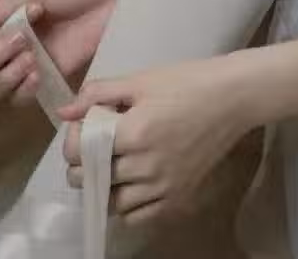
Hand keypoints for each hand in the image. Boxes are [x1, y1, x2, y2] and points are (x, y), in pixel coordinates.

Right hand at [0, 0, 138, 104]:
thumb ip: (4, 5)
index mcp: (2, 22)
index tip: (16, 30)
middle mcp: (8, 46)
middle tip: (23, 44)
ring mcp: (28, 63)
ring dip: (6, 78)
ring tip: (32, 61)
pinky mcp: (50, 77)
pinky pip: (23, 96)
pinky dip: (23, 91)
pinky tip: (39, 76)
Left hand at [59, 54, 253, 228]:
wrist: (233, 97)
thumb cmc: (187, 81)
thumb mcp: (141, 80)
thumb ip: (99, 94)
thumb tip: (64, 111)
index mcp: (132, 133)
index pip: (79, 152)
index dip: (72, 140)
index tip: (82, 127)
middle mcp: (145, 166)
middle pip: (91, 179)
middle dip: (82, 163)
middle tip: (93, 145)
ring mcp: (163, 186)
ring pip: (113, 202)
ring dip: (105, 186)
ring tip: (114, 164)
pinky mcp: (179, 198)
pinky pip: (140, 216)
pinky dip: (129, 205)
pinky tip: (133, 184)